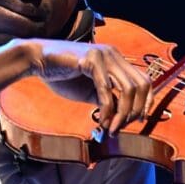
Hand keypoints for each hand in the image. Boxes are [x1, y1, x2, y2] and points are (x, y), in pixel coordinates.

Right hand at [25, 38, 153, 136]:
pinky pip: (106, 89)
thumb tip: (120, 119)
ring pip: (128, 89)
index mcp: (117, 60)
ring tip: (111, 129)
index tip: (137, 121)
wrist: (38, 61)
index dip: (146, 102)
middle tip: (121, 128)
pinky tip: (102, 120)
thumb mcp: (90, 92)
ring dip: (122, 114)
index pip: (144, 80)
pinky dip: (107, 108)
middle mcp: (114, 54)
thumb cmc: (62, 75)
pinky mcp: (91, 59)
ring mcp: (104, 55)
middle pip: (141, 85)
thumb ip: (107, 101)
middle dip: (135, 111)